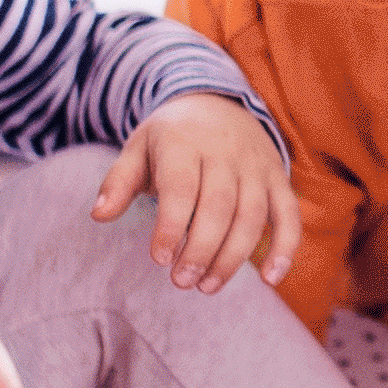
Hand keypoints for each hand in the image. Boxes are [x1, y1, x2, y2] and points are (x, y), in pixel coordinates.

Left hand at [95, 94, 294, 291]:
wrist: (216, 101)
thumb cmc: (171, 137)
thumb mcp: (138, 148)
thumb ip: (118, 182)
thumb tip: (98, 215)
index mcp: (185, 142)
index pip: (181, 187)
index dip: (171, 226)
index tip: (159, 259)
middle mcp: (226, 152)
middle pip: (219, 206)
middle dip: (201, 249)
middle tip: (182, 282)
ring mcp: (256, 166)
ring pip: (252, 216)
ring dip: (232, 257)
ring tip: (207, 287)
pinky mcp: (278, 178)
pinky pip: (289, 215)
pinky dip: (286, 248)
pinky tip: (271, 279)